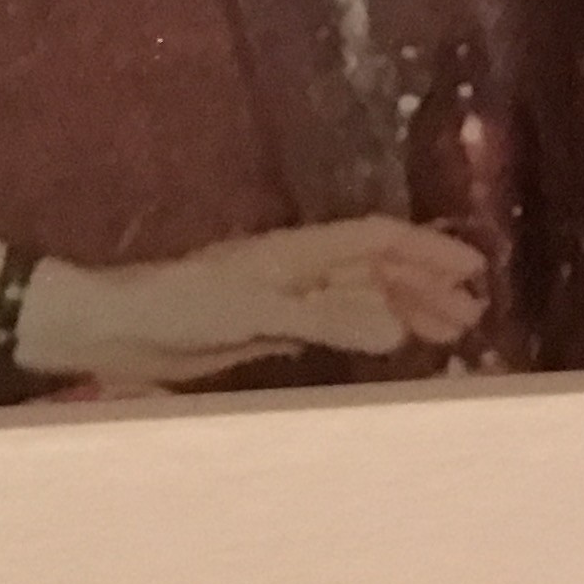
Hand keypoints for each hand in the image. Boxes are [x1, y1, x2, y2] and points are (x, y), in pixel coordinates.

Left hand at [25, 219, 489, 385]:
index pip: (376, 240)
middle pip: (374, 268)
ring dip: (402, 308)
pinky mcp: (262, 325)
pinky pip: (333, 321)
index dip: (425, 251)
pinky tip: (384, 343)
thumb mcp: (254, 311)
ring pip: (357, 295)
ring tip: (446, 333)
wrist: (110, 327)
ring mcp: (279, 294)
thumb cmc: (177, 307)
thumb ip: (324, 316)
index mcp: (296, 250)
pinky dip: (367, 328)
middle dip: (424, 285)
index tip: (473, 268)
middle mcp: (295, 265)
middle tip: (473, 314)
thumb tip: (395, 324)